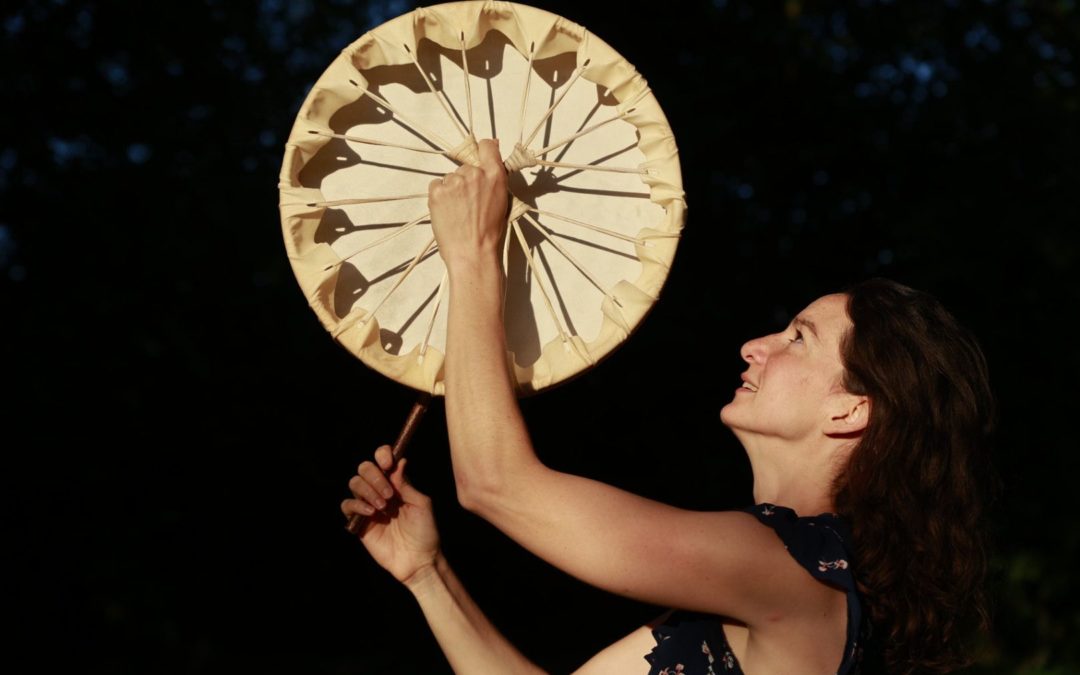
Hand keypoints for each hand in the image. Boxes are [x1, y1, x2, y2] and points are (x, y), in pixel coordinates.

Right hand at [341, 445, 439, 586]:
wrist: (418, 559)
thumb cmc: (425, 531)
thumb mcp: (421, 504)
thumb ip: (406, 484)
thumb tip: (399, 461)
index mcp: (396, 483)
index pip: (383, 459)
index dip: (382, 455)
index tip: (388, 463)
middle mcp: (380, 491)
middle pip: (365, 468)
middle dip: (374, 476)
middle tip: (388, 494)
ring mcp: (368, 505)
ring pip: (354, 483)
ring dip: (368, 490)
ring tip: (382, 507)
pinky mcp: (359, 522)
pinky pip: (347, 505)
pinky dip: (357, 504)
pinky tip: (371, 513)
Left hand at [428, 138, 507, 270]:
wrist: (472, 252)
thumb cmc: (489, 232)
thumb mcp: (502, 201)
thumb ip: (495, 180)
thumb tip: (490, 163)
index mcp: (494, 175)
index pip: (486, 146)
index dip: (483, 150)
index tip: (480, 156)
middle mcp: (474, 173)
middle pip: (466, 166)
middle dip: (466, 180)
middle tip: (469, 202)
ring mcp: (454, 181)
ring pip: (450, 177)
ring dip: (452, 189)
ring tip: (458, 211)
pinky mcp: (437, 191)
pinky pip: (436, 185)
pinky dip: (440, 196)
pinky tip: (448, 211)